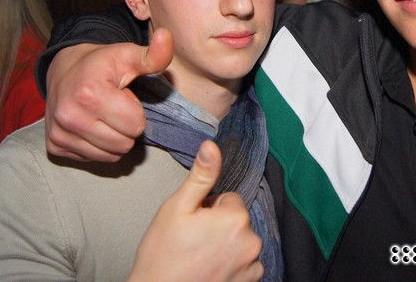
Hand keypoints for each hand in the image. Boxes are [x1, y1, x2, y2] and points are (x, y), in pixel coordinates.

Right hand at [45, 28, 173, 160]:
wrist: (63, 69)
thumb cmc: (101, 64)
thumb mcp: (129, 55)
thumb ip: (154, 54)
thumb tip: (167, 36)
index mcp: (90, 94)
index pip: (136, 125)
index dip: (135, 110)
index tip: (123, 96)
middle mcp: (70, 117)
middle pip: (124, 144)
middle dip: (126, 127)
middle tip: (114, 107)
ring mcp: (59, 134)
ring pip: (110, 156)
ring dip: (114, 138)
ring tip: (104, 116)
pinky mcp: (54, 147)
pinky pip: (94, 159)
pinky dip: (98, 146)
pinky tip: (91, 125)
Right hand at [129, 141, 263, 281]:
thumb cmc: (162, 255)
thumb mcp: (177, 208)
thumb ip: (200, 176)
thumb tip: (211, 146)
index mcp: (235, 218)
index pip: (228, 198)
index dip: (208, 208)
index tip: (192, 224)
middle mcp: (252, 241)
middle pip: (236, 220)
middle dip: (218, 226)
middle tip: (192, 241)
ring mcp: (252, 265)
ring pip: (240, 241)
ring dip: (225, 246)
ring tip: (199, 258)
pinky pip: (245, 263)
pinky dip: (231, 265)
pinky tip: (209, 271)